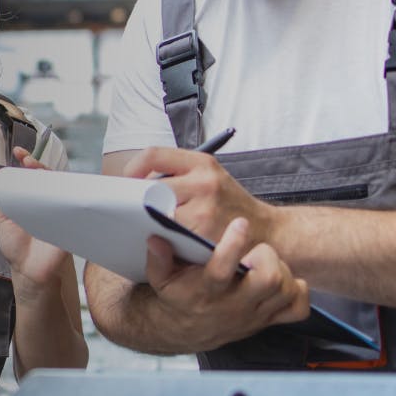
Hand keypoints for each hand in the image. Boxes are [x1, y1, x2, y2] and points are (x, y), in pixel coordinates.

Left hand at [0, 147, 71, 300]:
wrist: (28, 271)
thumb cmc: (17, 247)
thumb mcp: (4, 218)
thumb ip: (6, 199)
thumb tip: (5, 180)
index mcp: (31, 200)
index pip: (33, 176)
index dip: (28, 162)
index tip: (19, 153)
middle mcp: (47, 202)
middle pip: (49, 177)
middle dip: (39, 165)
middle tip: (28, 161)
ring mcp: (59, 212)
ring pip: (61, 187)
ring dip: (51, 177)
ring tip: (37, 173)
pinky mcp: (70, 224)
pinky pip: (72, 206)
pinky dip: (67, 195)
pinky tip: (57, 190)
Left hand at [123, 147, 278, 244]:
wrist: (268, 232)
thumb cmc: (230, 205)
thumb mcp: (210, 177)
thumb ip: (178, 175)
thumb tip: (134, 184)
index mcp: (202, 163)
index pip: (153, 155)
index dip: (133, 169)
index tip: (126, 182)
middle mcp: (204, 182)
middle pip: (152, 188)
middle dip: (139, 200)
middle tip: (131, 209)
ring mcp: (205, 210)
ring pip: (159, 214)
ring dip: (150, 221)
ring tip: (148, 225)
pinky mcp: (205, 236)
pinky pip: (171, 236)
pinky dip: (164, 238)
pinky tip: (164, 240)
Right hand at [143, 217, 309, 350]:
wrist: (187, 330)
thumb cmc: (178, 297)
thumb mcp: (160, 278)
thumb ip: (158, 258)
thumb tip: (156, 238)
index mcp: (206, 292)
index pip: (222, 271)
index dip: (233, 245)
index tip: (239, 223)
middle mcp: (234, 305)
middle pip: (269, 280)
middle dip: (267, 257)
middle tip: (256, 250)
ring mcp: (254, 314)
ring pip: (285, 290)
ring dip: (282, 270)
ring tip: (266, 262)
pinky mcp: (268, 320)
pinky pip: (298, 309)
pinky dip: (298, 291)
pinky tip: (283, 281)